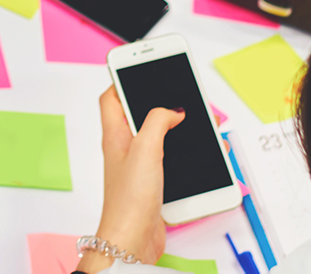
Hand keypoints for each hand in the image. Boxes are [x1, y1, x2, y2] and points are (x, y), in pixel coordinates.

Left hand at [80, 86, 183, 268]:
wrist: (133, 242)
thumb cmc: (129, 200)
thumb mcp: (145, 149)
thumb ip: (158, 121)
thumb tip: (172, 108)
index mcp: (116, 135)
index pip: (110, 98)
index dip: (122, 80)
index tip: (139, 68)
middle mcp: (125, 149)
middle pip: (139, 115)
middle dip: (160, 104)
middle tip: (179, 94)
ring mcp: (139, 167)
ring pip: (159, 139)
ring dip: (178, 130)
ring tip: (198, 122)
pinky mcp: (154, 185)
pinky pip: (170, 162)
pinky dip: (185, 156)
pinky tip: (199, 156)